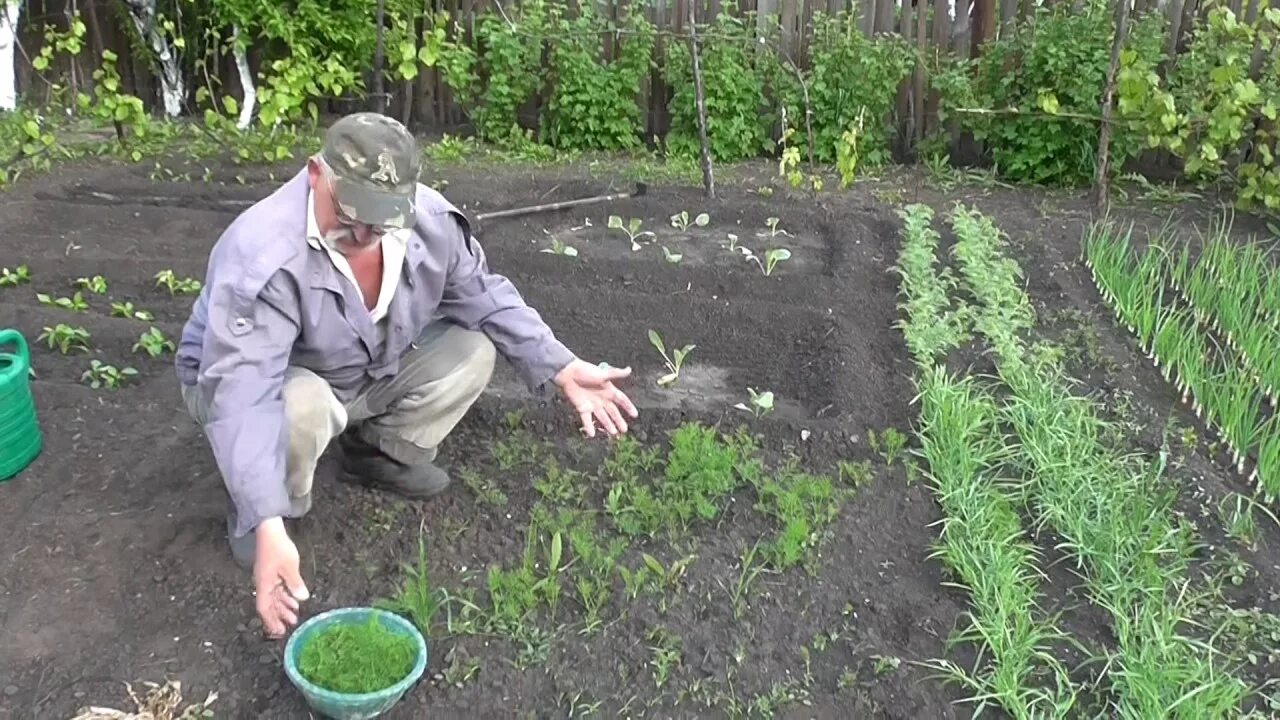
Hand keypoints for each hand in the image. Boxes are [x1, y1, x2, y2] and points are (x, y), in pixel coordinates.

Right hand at [253, 517, 309, 637]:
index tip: (278, 631)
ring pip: (274, 598)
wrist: (269, 530)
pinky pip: (277, 589)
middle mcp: (263, 584)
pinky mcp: (271, 572)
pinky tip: (293, 600)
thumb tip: (301, 598)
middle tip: (288, 627)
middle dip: (278, 617)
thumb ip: (295, 583)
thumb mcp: (290, 566)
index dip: (270, 621)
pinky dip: (284, 597)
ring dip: (283, 608)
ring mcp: (266, 578)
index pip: (264, 608)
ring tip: (293, 616)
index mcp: (264, 584)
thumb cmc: (278, 547)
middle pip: (269, 606)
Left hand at [554, 359, 638, 437]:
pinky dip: (589, 427)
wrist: (568, 374)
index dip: (628, 407)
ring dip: (608, 425)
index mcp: (608, 390)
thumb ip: (616, 374)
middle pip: (613, 412)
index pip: (621, 400)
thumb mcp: (602, 374)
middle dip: (619, 420)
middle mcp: (602, 399)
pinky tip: (592, 435)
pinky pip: (587, 420)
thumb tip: (629, 370)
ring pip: (603, 417)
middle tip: (624, 430)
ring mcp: (593, 404)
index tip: (635, 415)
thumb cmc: (586, 371)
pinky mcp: (582, 408)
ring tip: (614, 433)